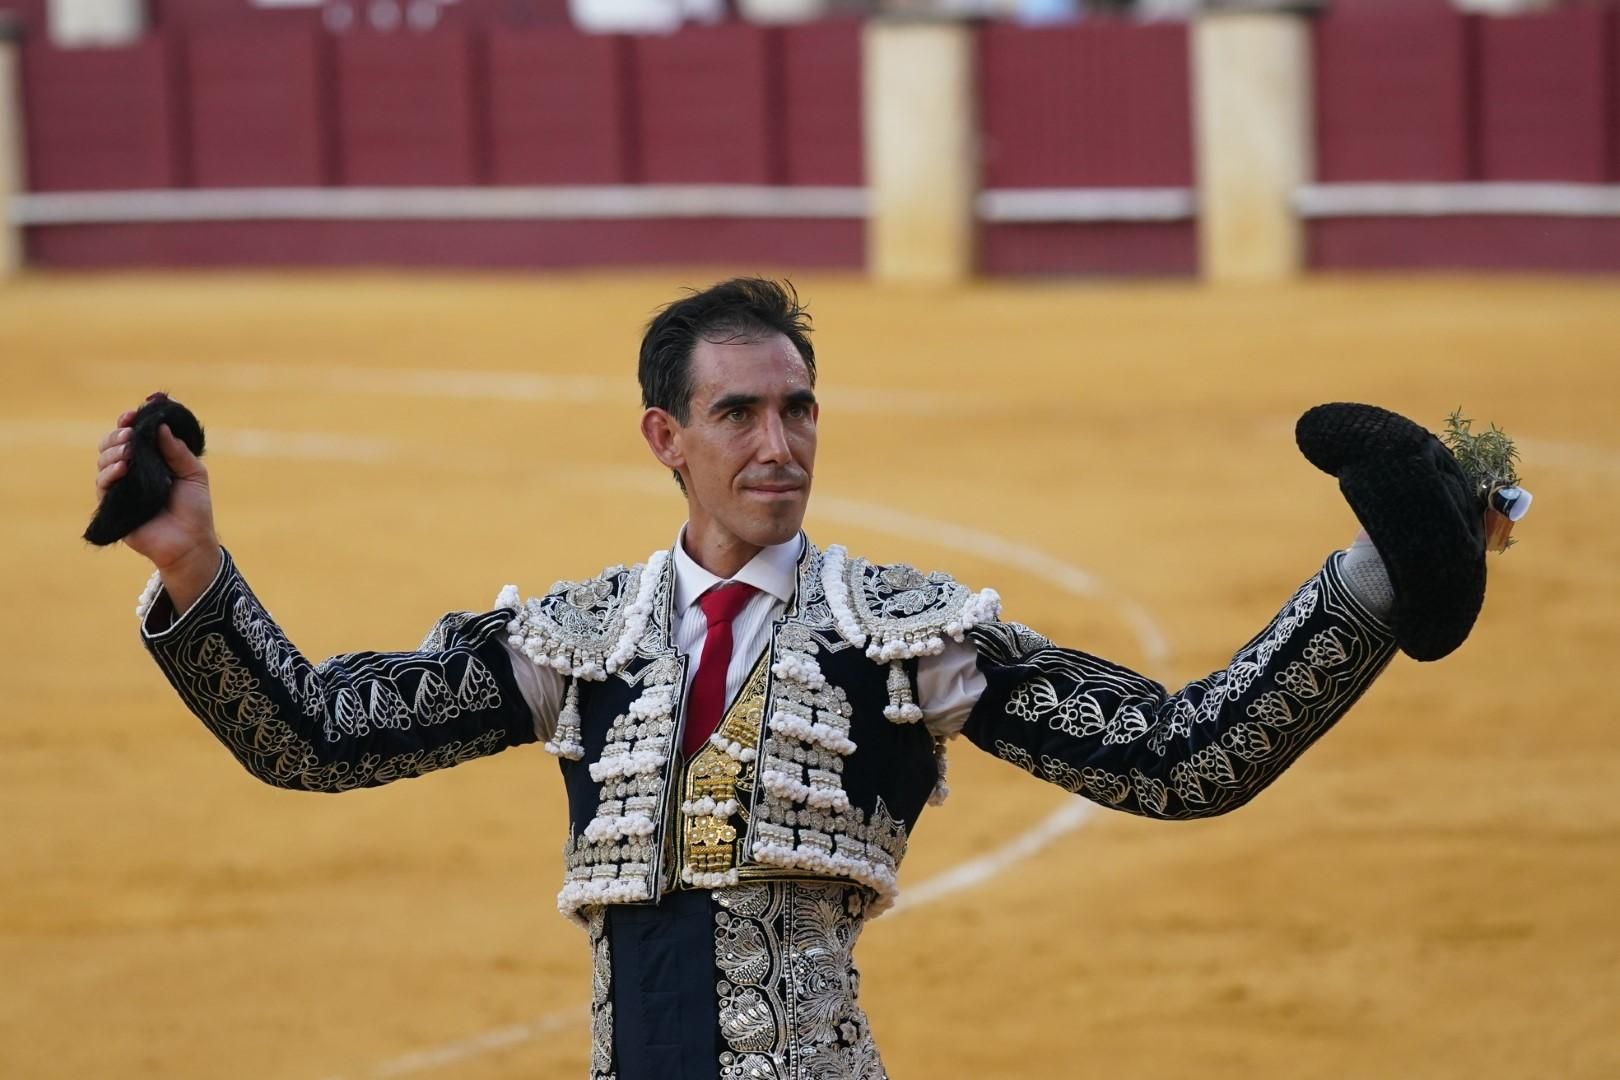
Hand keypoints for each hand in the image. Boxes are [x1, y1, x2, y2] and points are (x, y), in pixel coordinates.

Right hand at [95, 404, 221, 609]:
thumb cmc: (195, 509)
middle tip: (130, 431)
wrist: (191, 543)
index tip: (135, 413)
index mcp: (152, 460)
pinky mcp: (113, 505)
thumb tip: (161, 426)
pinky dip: (110, 472)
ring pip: (104, 460)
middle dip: (119, 433)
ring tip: (129, 448)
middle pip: (114, 444)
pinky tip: (123, 466)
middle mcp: (134, 471)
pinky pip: (103, 484)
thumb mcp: (194, 474)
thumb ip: (178, 451)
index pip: (135, 435)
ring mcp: (121, 487)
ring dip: (114, 449)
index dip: (131, 422)